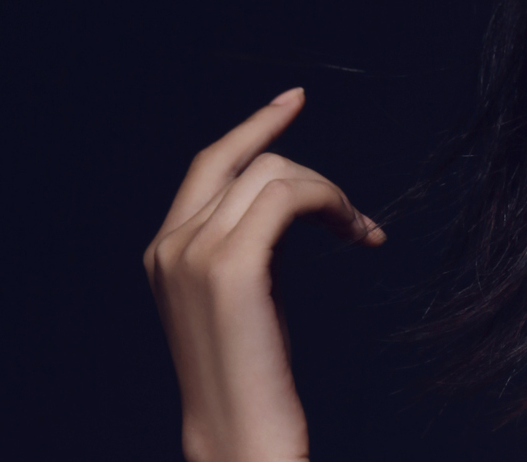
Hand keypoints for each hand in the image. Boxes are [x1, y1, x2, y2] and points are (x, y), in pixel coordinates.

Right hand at [143, 89, 384, 461]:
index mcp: (163, 250)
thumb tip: (292, 202)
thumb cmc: (252, 377)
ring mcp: (194, 252)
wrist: (240, 438)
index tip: (295, 99)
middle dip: (314, 176)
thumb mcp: (241, 298)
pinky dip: (334, 204)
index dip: (254, 126)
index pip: (209, 163)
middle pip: (251, 163)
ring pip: (277, 175)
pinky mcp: (231, 266)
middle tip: (354, 219)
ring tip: (362, 235)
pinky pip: (292, 196)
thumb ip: (244, 246)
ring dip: (333, 196)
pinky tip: (361, 236)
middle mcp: (169, 244)